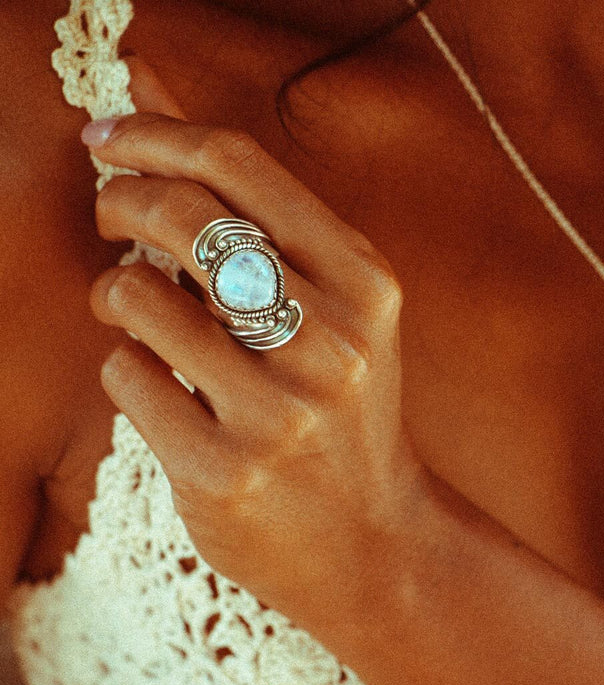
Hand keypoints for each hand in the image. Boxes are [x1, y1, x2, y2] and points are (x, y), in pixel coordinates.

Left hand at [84, 62, 426, 630]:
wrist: (375, 540)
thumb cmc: (348, 411)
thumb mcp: (339, 309)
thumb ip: (261, 217)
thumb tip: (157, 104)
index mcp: (365, 284)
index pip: (238, 166)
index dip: (155, 134)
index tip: (106, 137)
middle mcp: (331, 341)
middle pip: (182, 217)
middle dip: (119, 198)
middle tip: (109, 214)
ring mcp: (278, 412)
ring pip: (137, 296)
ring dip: (113, 290)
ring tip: (132, 308)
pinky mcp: (224, 472)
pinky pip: (126, 375)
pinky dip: (126, 363)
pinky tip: (160, 383)